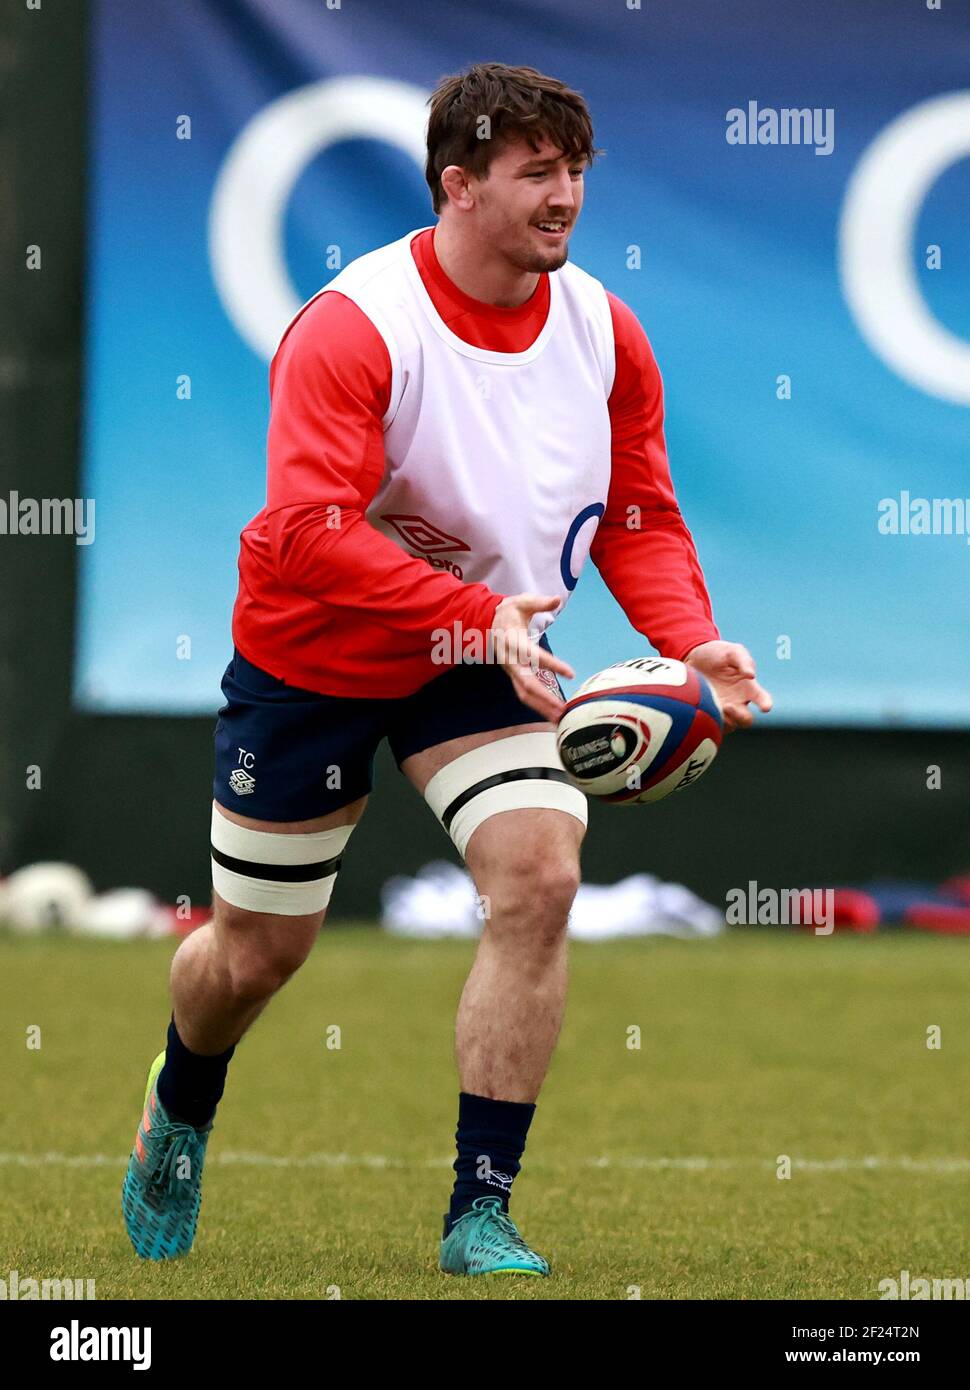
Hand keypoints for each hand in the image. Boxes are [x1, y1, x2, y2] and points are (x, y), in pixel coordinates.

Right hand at [490, 593, 574, 723]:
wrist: (484, 622)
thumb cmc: (507, 612)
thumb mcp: (521, 602)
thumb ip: (539, 602)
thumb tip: (557, 599)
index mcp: (514, 642)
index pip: (534, 656)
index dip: (552, 665)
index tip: (570, 673)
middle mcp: (511, 660)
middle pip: (527, 684)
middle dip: (545, 698)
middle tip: (563, 710)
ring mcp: (510, 670)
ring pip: (524, 694)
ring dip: (542, 707)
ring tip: (560, 719)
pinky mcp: (513, 675)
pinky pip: (524, 693)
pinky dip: (538, 705)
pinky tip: (552, 713)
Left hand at [684, 640, 771, 731]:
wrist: (693, 656)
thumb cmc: (718, 653)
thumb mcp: (732, 651)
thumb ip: (743, 660)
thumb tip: (751, 675)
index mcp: (749, 688)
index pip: (762, 699)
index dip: (766, 704)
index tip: (765, 707)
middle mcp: (738, 702)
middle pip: (746, 720)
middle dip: (740, 717)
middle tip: (728, 706)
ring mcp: (723, 710)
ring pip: (729, 726)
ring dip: (723, 721)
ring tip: (713, 708)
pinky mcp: (708, 713)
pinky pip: (712, 725)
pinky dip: (709, 723)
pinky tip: (702, 714)